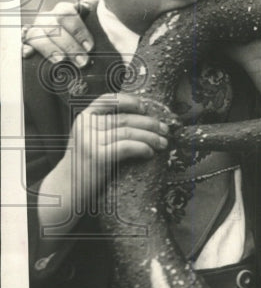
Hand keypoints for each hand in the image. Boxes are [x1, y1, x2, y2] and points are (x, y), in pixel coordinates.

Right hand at [21, 0, 97, 65]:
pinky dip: (24, 49)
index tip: (90, 46)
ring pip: (36, 35)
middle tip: (82, 61)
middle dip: (69, 45)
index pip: (67, 14)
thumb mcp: (91, 25)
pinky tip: (29, 54)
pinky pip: (22, 45)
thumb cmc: (83, 36)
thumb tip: (103, 17)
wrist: (67, 42)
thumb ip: (96, 20)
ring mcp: (35, 31)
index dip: (78, 30)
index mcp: (63, 11)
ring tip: (62, 61)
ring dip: (50, 49)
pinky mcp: (26, 45)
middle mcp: (47, 19)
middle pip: (53, 27)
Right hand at [40, 93, 168, 232]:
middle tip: (165, 129)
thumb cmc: (86, 162)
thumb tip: (144, 116)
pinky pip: (127, 147)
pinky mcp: (98, 157)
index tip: (145, 107)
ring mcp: (90, 141)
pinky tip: (150, 153)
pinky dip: (143, 148)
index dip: (129, 101)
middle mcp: (86, 126)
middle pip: (125, 118)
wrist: (68, 187)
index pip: (108, 99)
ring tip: (163, 143)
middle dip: (149, 123)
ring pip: (129, 132)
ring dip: (151, 137)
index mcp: (84, 117)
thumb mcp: (90, 137)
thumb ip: (106, 125)